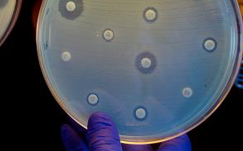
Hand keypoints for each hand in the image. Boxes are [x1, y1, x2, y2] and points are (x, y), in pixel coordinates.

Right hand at [61, 112, 190, 150]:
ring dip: (90, 131)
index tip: (153, 97)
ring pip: (108, 147)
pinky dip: (79, 146)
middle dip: (112, 119)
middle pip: (133, 140)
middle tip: (99, 100)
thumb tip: (99, 121)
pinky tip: (68, 133)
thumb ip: (106, 144)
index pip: (174, 138)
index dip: (162, 116)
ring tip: (76, 112)